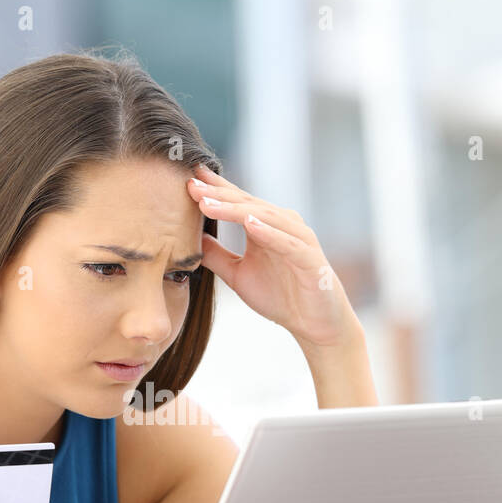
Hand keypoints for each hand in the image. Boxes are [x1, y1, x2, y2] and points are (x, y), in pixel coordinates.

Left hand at [189, 161, 359, 349]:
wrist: (314, 324)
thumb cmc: (279, 297)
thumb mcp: (238, 275)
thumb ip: (216, 256)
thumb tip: (191, 239)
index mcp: (265, 226)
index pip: (236, 202)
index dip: (213, 189)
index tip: (187, 178)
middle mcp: (282, 225)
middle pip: (247, 204)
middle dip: (218, 194)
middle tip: (191, 185)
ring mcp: (298, 239)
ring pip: (264, 217)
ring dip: (235, 209)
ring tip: (208, 203)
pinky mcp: (310, 258)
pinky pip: (287, 242)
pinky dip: (269, 232)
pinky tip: (250, 224)